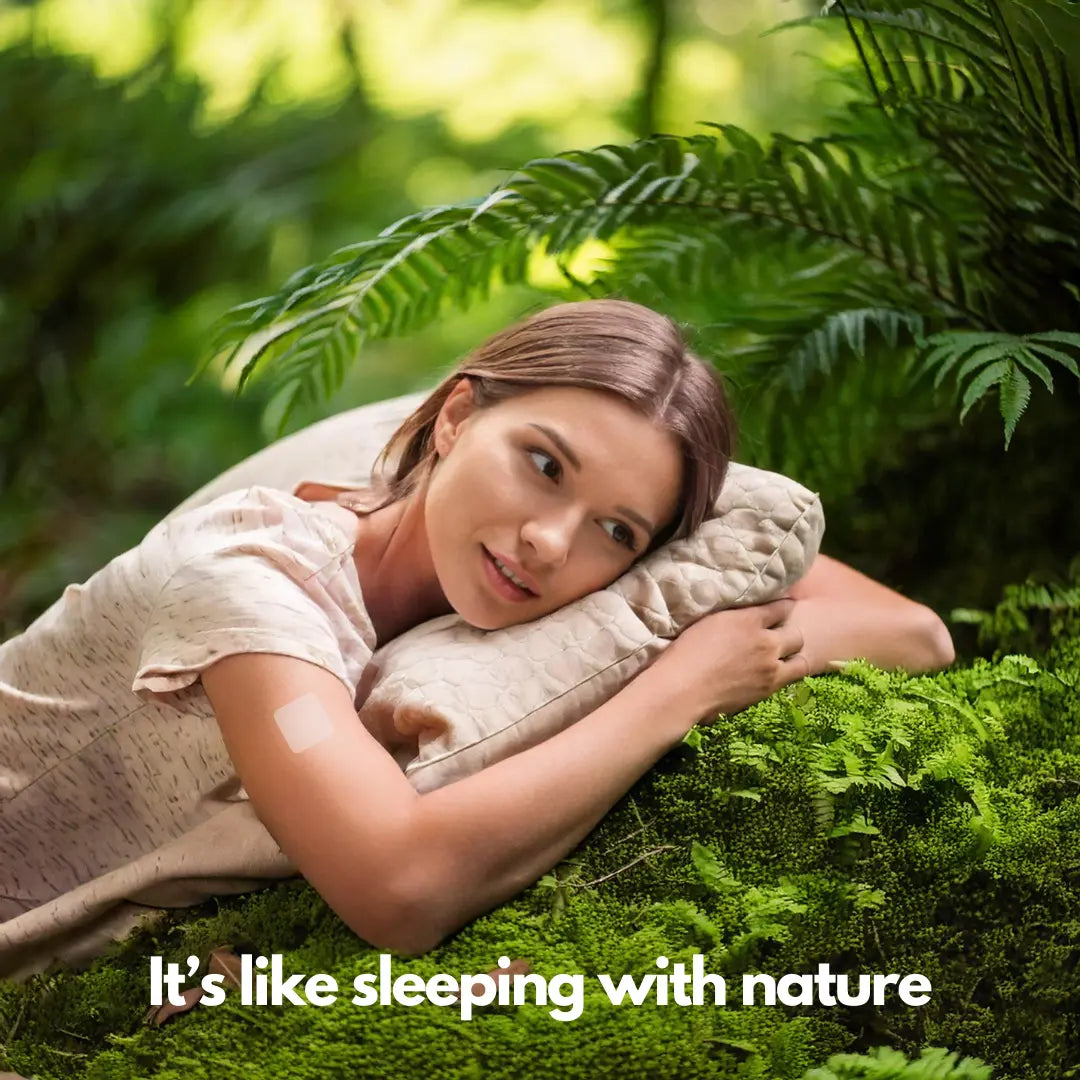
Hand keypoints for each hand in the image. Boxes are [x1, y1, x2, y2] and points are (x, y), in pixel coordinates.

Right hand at [648, 598, 809, 723]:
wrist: (683, 689)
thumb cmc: (686, 652)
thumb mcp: (710, 620)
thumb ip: (735, 615)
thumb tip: (748, 613)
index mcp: (749, 620)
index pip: (782, 607)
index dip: (784, 606)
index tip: (782, 606)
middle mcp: (766, 643)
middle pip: (796, 634)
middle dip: (790, 632)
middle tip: (779, 634)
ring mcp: (770, 669)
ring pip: (801, 660)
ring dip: (794, 656)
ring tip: (784, 656)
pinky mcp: (768, 690)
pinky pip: (789, 679)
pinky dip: (786, 674)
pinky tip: (773, 673)